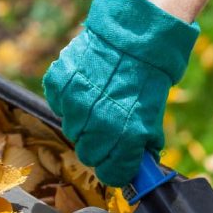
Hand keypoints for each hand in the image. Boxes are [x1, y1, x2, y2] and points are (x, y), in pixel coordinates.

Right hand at [43, 0, 198, 185]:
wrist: (133, 38)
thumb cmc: (147, 80)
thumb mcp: (153, 118)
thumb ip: (144, 146)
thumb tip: (140, 168)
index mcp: (127, 137)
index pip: (111, 174)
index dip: (116, 171)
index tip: (118, 166)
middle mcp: (99, 125)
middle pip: (89, 156)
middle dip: (100, 149)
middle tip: (109, 133)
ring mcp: (76, 104)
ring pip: (72, 132)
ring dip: (84, 125)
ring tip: (99, 105)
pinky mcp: (59, 85)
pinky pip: (59, 106)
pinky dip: (69, 102)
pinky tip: (86, 90)